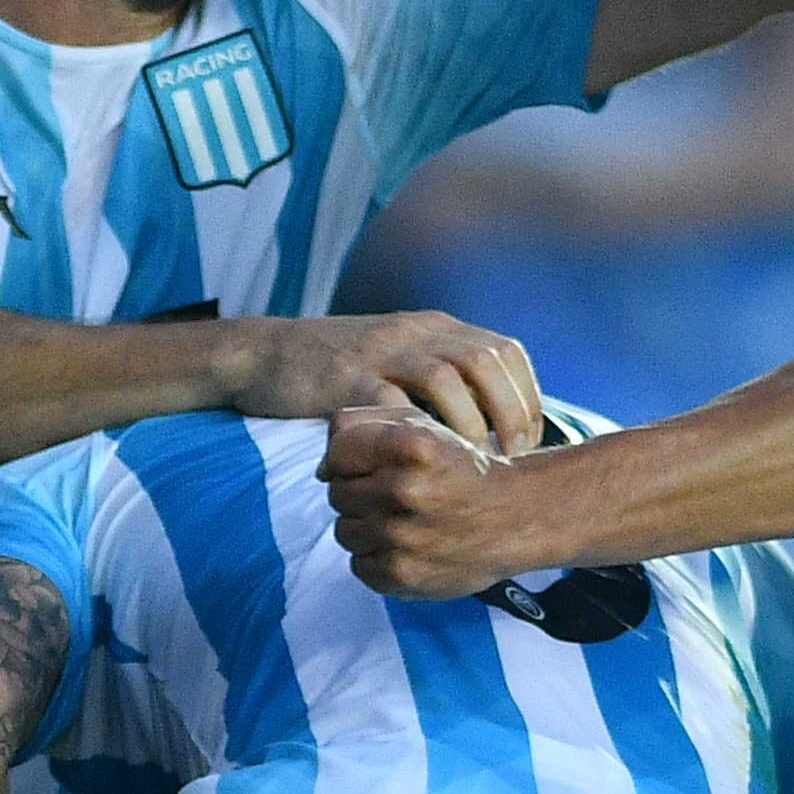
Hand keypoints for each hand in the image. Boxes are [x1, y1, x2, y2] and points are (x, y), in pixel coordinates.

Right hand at [227, 313, 540, 449]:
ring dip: (470, 426)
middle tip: (511, 458)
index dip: (527, 397)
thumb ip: (444, 376)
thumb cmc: (339, 370)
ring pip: (447, 379)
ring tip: (474, 465)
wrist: (264, 355)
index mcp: (435, 327)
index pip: (505, 352)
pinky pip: (393, 405)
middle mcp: (415, 332)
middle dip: (511, 414)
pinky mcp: (347, 380)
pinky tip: (424, 466)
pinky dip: (417, 435)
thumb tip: (495, 419)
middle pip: (487, 361)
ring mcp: (380, 352)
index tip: (528, 441)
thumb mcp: (399, 358)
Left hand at [321, 404, 546, 597]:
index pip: (337, 451)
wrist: (516, 518)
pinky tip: (408, 546)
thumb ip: (362, 426)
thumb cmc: (461, 468)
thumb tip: (321, 469)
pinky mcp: (402, 576)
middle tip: (398, 495)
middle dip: (360, 492)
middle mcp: (405, 491)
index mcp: (410, 446)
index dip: (351, 458)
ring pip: (344, 531)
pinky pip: (359, 565)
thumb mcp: (422, 427)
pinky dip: (377, 558)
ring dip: (366, 526)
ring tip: (403, 521)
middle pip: (337, 493)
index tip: (376, 466)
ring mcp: (402, 538)